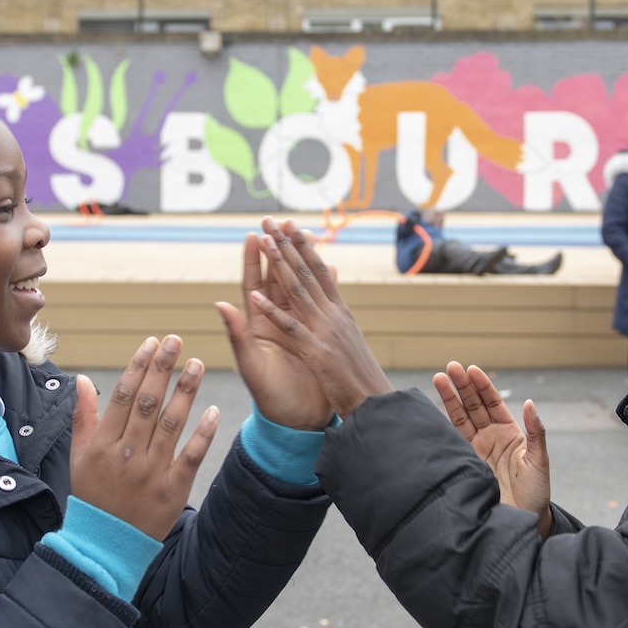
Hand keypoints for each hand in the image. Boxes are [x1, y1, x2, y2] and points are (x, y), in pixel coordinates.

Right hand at [69, 335, 219, 539]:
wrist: (105, 544)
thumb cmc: (92, 495)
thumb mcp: (78, 457)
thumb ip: (82, 417)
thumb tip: (81, 379)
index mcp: (102, 444)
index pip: (123, 395)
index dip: (139, 366)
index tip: (152, 343)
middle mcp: (126, 454)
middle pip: (147, 403)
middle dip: (162, 368)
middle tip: (176, 340)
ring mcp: (151, 472)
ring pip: (171, 424)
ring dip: (185, 391)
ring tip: (196, 364)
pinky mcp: (173, 489)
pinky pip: (191, 456)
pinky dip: (203, 433)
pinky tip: (213, 410)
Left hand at [215, 232, 333, 430]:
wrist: (298, 420)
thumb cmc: (272, 397)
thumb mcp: (252, 364)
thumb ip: (238, 334)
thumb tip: (221, 304)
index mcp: (261, 325)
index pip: (256, 284)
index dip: (255, 260)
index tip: (253, 234)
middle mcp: (280, 322)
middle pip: (279, 278)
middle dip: (278, 249)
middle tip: (279, 221)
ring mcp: (300, 329)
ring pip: (298, 287)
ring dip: (297, 261)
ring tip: (299, 235)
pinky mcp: (315, 340)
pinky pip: (313, 311)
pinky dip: (320, 288)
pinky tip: (328, 269)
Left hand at [242, 218, 394, 417]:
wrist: (372, 410)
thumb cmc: (357, 381)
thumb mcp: (345, 344)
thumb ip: (335, 317)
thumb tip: (337, 294)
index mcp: (337, 314)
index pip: (317, 273)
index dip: (302, 248)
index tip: (290, 226)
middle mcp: (330, 317)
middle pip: (305, 274)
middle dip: (288, 245)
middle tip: (273, 218)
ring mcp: (323, 333)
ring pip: (297, 291)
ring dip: (279, 265)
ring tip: (265, 240)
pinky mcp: (315, 354)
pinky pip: (289, 329)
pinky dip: (272, 312)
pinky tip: (255, 297)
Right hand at [433, 362, 552, 538]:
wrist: (520, 520)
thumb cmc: (536, 493)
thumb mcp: (539, 461)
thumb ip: (536, 432)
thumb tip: (529, 403)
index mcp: (509, 433)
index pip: (493, 403)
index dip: (482, 386)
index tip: (472, 370)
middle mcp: (490, 437)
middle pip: (473, 406)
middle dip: (462, 386)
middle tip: (450, 367)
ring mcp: (476, 449)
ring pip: (460, 418)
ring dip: (450, 399)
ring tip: (438, 379)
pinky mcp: (465, 463)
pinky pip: (453, 439)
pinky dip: (443, 424)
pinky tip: (434, 409)